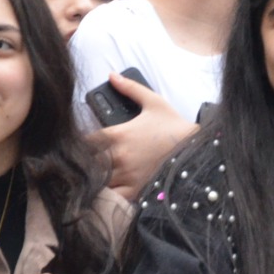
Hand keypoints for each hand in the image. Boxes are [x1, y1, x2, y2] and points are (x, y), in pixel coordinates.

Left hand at [85, 73, 197, 198]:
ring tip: (92, 179)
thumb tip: (112, 75)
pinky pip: (112, 198)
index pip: (83, 140)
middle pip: (85, 163)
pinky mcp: (136, 190)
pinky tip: (108, 193)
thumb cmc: (174, 127)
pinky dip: (107, 196)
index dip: (77, 143)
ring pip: (96, 182)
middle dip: (81, 163)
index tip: (76, 145)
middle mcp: (118, 156)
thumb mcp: (154, 102)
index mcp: (117, 134)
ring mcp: (126, 175)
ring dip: (92, 180)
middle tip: (81, 164)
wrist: (197, 150)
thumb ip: (130, 88)